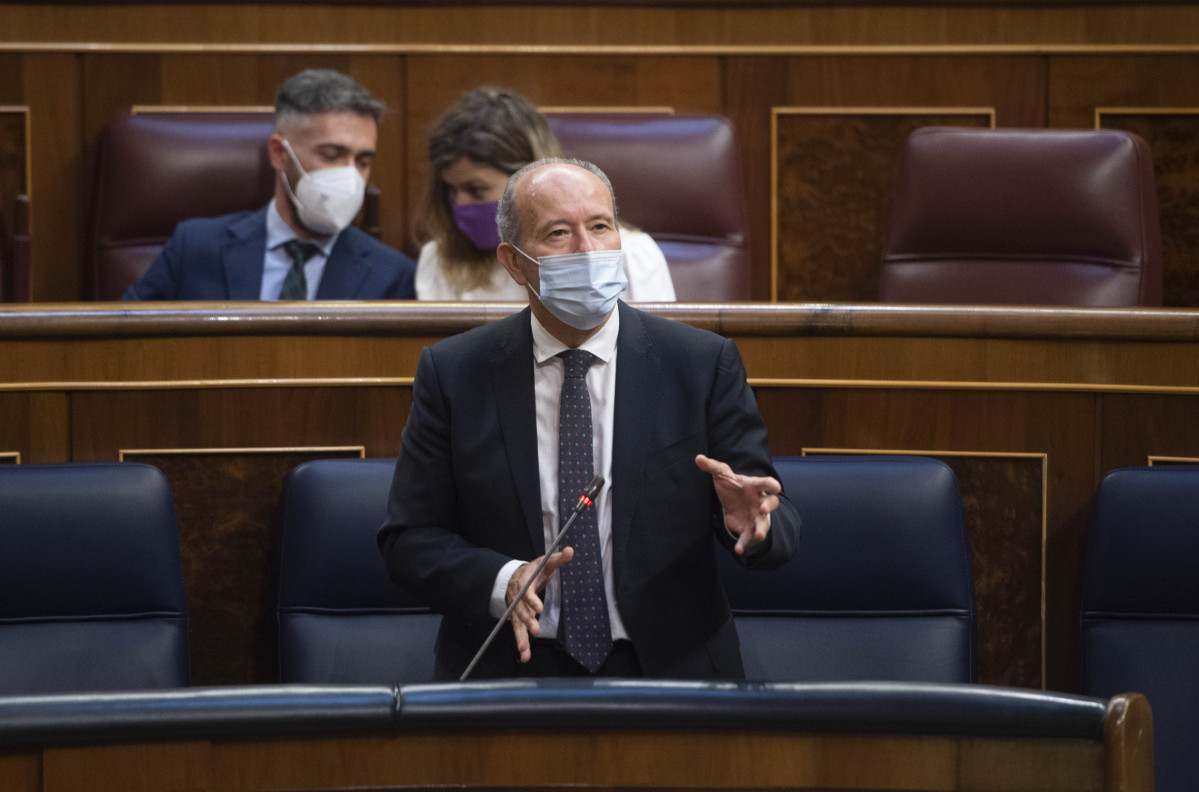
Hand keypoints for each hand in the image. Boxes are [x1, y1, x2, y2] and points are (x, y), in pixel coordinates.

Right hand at [506, 546, 573, 662]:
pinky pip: (518, 632)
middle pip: (520, 610)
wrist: (514, 577)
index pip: (526, 591)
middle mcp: (517, 598)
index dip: (531, 599)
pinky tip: (524, 656)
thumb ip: (557, 558)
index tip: (538, 607)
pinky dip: (521, 644)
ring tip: (525, 650)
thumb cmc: (534, 571)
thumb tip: (570, 550)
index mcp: (524, 582)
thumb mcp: (545, 563)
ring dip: (521, 637)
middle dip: (527, 620)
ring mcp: (516, 610)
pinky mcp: (517, 619)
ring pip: (517, 624)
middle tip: (536, 629)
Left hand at [695, 454, 780, 554]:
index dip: (771, 484)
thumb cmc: (733, 486)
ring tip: (759, 536)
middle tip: (764, 510)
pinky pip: (748, 537)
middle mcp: (759, 501)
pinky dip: (744, 543)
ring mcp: (756, 516)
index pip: (765, 483)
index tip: (776, 486)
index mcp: (754, 486)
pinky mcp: (749, 528)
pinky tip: (739, 550)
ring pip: (763, 523)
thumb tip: (698, 458)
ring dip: (762, 529)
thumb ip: (712, 466)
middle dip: (769, 507)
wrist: (733, 502)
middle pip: (770, 503)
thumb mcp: (722, 475)